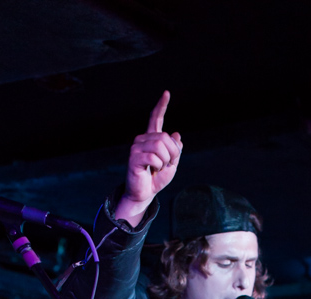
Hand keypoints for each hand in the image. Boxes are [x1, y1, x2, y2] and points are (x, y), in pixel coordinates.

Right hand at [115, 90, 182, 225]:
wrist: (144, 193)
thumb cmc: (156, 179)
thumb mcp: (171, 164)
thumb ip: (175, 150)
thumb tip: (177, 135)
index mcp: (151, 139)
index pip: (156, 119)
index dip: (161, 106)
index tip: (167, 93)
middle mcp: (142, 139)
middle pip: (165, 137)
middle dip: (172, 154)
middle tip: (167, 165)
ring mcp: (136, 147)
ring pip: (160, 146)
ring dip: (165, 161)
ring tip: (158, 168)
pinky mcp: (134, 157)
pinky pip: (154, 157)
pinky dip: (158, 166)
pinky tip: (152, 170)